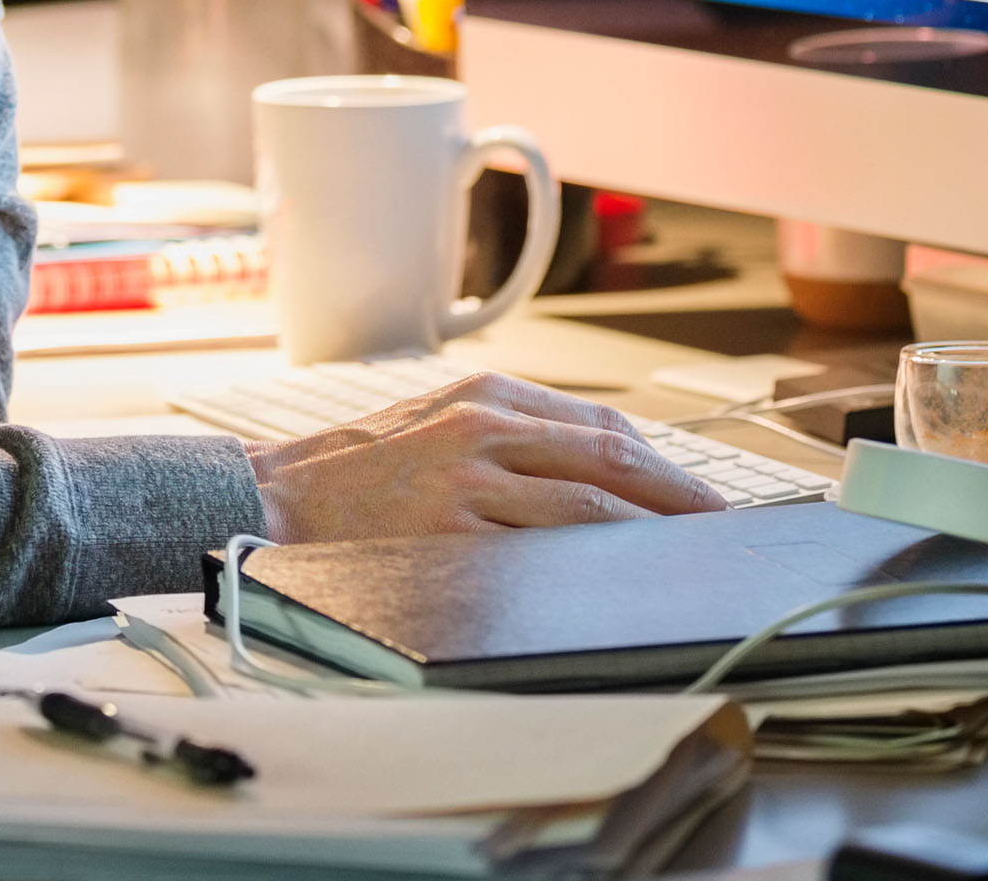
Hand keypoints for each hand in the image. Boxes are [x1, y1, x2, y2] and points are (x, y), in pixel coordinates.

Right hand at [245, 371, 726, 539]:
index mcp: (485, 397)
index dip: (664, 467)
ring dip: (648, 540)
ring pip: (587, 512)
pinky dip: (586, 574)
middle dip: (678, 501)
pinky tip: (614, 589)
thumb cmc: (353, 471)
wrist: (265, 500)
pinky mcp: (447, 535)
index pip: (603, 428)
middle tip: (722, 531)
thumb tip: (600, 468)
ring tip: (687, 567)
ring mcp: (466, 483)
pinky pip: (536, 559)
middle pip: (611, 463)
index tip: (703, 498)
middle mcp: (482, 429)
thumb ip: (509, 435)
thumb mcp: (435, 423)